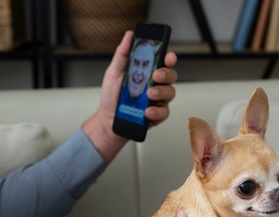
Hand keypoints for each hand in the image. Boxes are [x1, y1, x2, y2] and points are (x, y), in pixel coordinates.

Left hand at [83, 31, 177, 161]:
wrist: (107, 120)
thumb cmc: (112, 96)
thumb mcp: (114, 72)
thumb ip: (123, 54)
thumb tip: (129, 36)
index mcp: (147, 72)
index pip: (164, 61)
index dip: (169, 57)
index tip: (168, 57)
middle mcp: (155, 84)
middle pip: (171, 75)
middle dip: (166, 74)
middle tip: (155, 75)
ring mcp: (158, 100)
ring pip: (170, 93)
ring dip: (161, 92)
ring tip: (149, 94)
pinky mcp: (157, 115)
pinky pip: (164, 112)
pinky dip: (156, 111)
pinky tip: (147, 111)